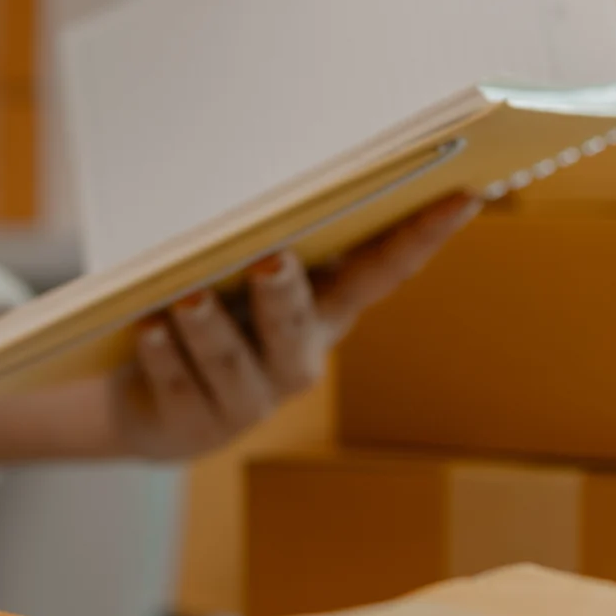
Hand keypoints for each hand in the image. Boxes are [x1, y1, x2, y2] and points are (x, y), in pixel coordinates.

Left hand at [107, 194, 480, 459]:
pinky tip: (151, 328)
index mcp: (325, 314)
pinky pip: (181, 387)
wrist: (151, 411)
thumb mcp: (247, 282)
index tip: (463, 194)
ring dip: (211, 329)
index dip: (423, 239)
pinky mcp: (194, 428)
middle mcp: (297, 362)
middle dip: (284, 295)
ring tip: (188, 298)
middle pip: (298, 326)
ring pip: (232, 363)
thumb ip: (273, 244)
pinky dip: (164, 356)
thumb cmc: (213, 320)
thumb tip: (286, 187)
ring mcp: (248, 402)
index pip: (384, 274)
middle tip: (271, 258)